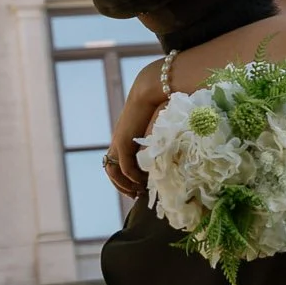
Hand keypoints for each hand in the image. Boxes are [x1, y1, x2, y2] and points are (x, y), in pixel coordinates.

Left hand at [106, 62, 163, 198]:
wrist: (154, 88)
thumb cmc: (161, 104)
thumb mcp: (161, 129)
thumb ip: (161, 143)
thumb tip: (175, 155)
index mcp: (124, 139)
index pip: (116, 166)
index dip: (124, 180)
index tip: (137, 190)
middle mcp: (117, 142)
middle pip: (110, 172)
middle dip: (122, 187)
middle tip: (135, 196)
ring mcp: (118, 142)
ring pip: (113, 172)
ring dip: (124, 185)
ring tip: (138, 192)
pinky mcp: (123, 141)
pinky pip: (124, 167)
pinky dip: (132, 177)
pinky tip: (142, 181)